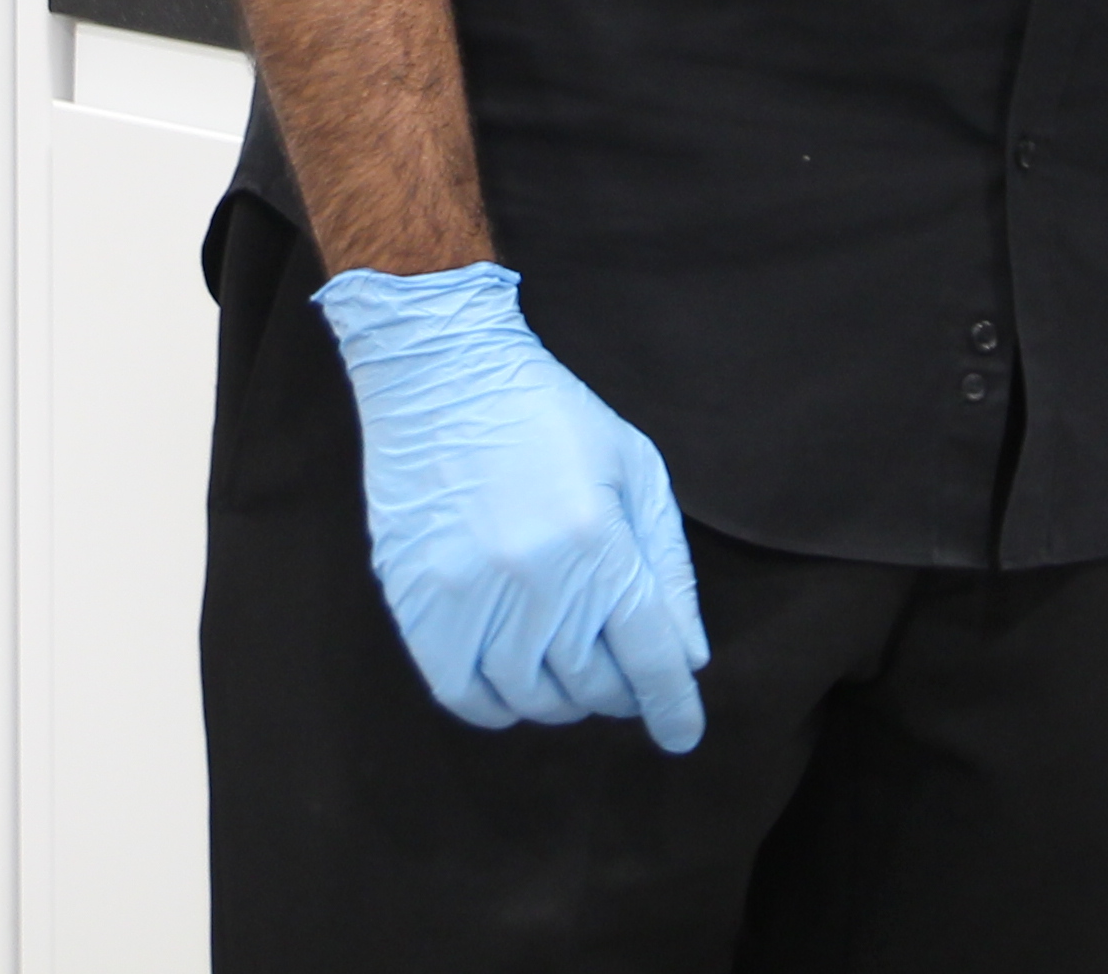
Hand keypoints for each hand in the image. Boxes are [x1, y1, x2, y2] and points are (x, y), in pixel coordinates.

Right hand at [312, 263, 710, 751]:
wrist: (441, 374)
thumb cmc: (551, 415)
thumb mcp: (634, 469)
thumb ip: (666, 568)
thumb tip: (689, 658)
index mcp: (597, 542)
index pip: (649, 658)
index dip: (673, 705)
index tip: (682, 734)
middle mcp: (536, 579)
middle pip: (593, 685)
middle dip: (618, 689)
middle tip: (617, 668)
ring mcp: (470, 596)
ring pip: (532, 698)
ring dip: (561, 697)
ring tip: (567, 667)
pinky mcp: (418, 604)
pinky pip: (463, 696)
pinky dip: (497, 705)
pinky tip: (513, 678)